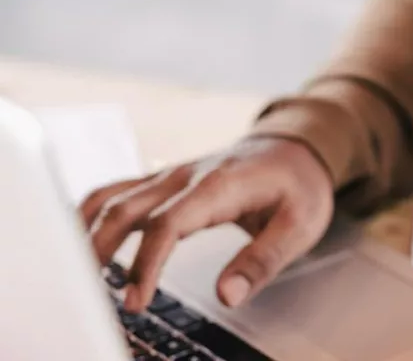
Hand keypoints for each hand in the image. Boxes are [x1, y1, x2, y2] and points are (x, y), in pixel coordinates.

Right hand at [80, 137, 333, 311]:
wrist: (296, 147)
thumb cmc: (299, 185)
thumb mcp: (301, 225)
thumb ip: (264, 260)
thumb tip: (229, 295)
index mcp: (218, 185)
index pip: (167, 224)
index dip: (146, 265)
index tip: (136, 302)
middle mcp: (185, 175)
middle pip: (124, 208)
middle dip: (102, 253)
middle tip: (97, 299)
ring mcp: (170, 175)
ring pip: (111, 197)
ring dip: (86, 233)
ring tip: (75, 275)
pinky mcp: (163, 181)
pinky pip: (115, 192)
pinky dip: (90, 216)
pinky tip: (79, 242)